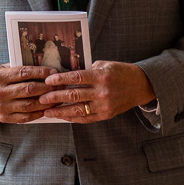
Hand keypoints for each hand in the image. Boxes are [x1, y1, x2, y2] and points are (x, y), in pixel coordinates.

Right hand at [0, 65, 58, 122]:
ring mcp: (2, 107)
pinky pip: (26, 117)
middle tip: (59, 85)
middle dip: (48, 87)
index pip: (25, 73)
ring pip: (30, 105)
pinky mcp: (5, 118)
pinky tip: (47, 108)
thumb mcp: (0, 69)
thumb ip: (17, 68)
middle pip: (30, 89)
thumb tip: (41, 68)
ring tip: (57, 97)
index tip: (53, 72)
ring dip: (46, 101)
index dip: (41, 72)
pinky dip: (38, 113)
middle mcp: (0, 92)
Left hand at [38, 61, 155, 121]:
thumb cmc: (122, 72)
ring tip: (47, 111)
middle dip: (55, 97)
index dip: (60, 79)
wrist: (141, 85)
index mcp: (101, 76)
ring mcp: (104, 105)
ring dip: (60, 111)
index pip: (76, 78)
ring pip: (78, 110)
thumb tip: (67, 76)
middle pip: (74, 95)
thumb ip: (88, 70)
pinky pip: (86, 119)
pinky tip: (62, 116)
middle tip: (42, 98)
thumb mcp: (106, 65)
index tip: (48, 81)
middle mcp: (102, 92)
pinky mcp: (106, 115)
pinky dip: (72, 118)